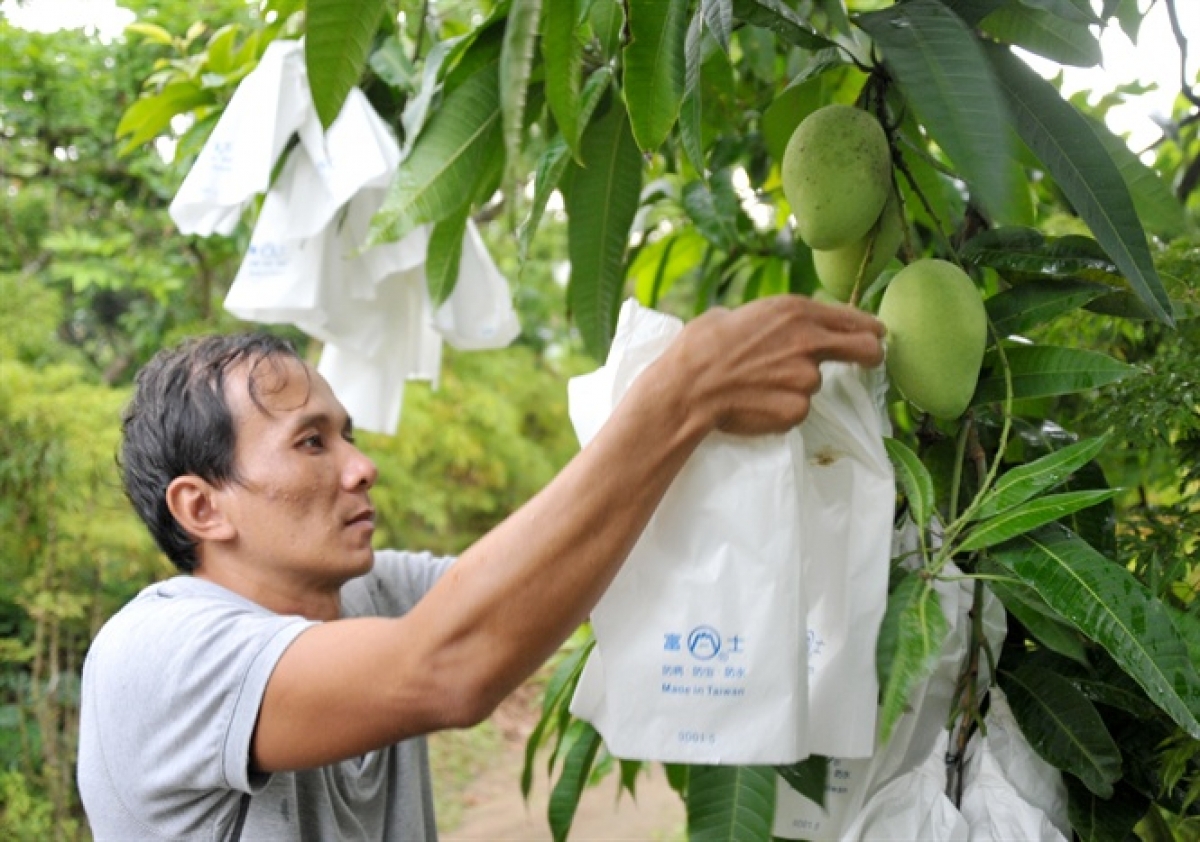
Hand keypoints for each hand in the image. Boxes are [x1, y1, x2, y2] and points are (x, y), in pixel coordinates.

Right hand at [653, 295, 884, 436]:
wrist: (688, 387)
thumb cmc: (702, 346)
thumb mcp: (737, 314)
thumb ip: (769, 320)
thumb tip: (773, 327)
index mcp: (796, 311)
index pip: (851, 318)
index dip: (868, 327)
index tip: (876, 334)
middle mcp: (809, 342)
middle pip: (865, 349)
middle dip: (872, 354)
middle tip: (870, 360)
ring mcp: (807, 379)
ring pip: (813, 383)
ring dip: (796, 385)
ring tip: (760, 385)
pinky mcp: (797, 410)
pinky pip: (797, 409)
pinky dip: (781, 408)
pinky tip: (756, 403)